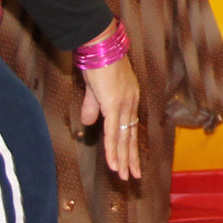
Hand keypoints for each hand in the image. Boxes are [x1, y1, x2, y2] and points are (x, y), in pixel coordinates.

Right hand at [77, 53, 142, 180]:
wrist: (100, 46)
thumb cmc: (97, 62)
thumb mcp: (94, 89)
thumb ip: (92, 107)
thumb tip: (87, 122)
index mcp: (129, 99)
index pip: (130, 128)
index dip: (130, 146)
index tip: (132, 161)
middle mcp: (131, 104)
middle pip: (130, 136)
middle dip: (131, 158)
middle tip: (134, 176)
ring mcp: (124, 105)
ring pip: (123, 138)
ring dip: (123, 159)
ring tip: (125, 176)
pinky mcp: (114, 105)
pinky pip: (113, 132)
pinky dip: (113, 149)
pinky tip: (114, 163)